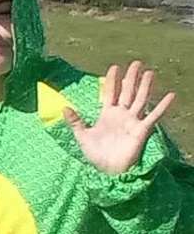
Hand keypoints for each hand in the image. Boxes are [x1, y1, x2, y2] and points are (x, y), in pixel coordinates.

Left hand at [65, 61, 175, 175]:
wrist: (108, 170)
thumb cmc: (96, 154)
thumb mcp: (82, 136)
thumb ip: (76, 121)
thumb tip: (64, 107)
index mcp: (107, 114)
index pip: (110, 92)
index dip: (112, 80)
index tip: (114, 67)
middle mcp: (121, 115)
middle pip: (127, 92)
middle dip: (131, 78)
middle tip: (136, 63)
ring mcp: (133, 121)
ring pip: (140, 99)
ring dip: (145, 86)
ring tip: (150, 72)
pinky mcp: (142, 130)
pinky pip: (154, 116)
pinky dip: (162, 106)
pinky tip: (170, 95)